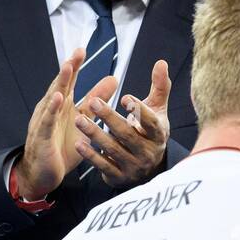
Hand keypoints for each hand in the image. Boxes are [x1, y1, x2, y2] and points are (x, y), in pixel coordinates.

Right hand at [15, 50, 118, 198]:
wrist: (45, 173)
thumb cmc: (62, 145)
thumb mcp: (85, 121)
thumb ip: (96, 101)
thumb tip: (113, 79)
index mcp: (63, 105)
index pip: (69, 81)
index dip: (76, 65)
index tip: (83, 49)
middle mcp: (52, 109)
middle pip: (61, 84)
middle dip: (69, 67)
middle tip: (79, 51)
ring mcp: (45, 121)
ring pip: (53, 99)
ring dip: (60, 82)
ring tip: (68, 66)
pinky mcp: (43, 136)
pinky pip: (47, 121)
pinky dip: (52, 109)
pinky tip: (57, 97)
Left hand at [73, 59, 170, 186]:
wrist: (149, 167)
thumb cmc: (150, 131)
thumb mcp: (157, 110)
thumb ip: (159, 87)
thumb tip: (161, 62)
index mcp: (158, 134)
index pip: (151, 122)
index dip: (139, 111)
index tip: (125, 98)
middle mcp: (148, 152)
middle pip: (128, 135)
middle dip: (109, 118)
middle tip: (92, 102)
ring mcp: (134, 167)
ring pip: (113, 150)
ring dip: (95, 134)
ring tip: (78, 119)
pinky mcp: (120, 177)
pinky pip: (104, 166)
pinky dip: (91, 155)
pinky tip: (78, 143)